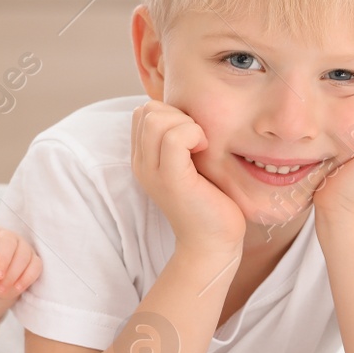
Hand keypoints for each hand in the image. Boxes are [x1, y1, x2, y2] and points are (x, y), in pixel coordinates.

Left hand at [0, 226, 42, 302]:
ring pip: (23, 255)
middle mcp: (6, 236)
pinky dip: (26, 278)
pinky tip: (16, 288)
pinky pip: (36, 266)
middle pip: (8, 242)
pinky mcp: (33, 260)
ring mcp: (22, 246)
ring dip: (12, 274)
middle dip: (2, 260)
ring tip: (1, 289)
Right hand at [131, 100, 245, 256]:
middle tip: (198, 139)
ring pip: (156, 119)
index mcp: (143, 158)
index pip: (143, 112)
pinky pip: (174, 138)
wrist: (212, 242)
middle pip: (146, 110)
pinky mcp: (170, 179)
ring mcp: (152, 172)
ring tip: (201, 145)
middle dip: (177, 114)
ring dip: (186, 123)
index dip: (170, 113)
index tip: (192, 134)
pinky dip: (194, 134)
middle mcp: (141, 164)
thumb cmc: (209, 201)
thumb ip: (180, 139)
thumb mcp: (189, 163)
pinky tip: (205, 150)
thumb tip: (189, 111)